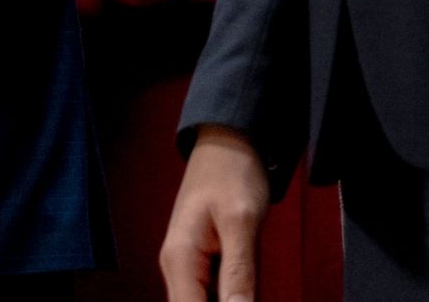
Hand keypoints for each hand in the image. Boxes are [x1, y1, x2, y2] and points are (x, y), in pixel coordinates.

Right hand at [160, 126, 268, 301]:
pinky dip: (233, 296)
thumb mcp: (241, 222)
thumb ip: (238, 273)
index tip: (244, 300)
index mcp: (180, 259)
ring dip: (232, 299)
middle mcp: (178, 267)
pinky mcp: (204, 263)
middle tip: (250, 289)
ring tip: (250, 279)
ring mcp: (190, 266)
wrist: (228, 142)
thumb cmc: (232, 172)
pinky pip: (216, 294)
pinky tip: (249, 287)